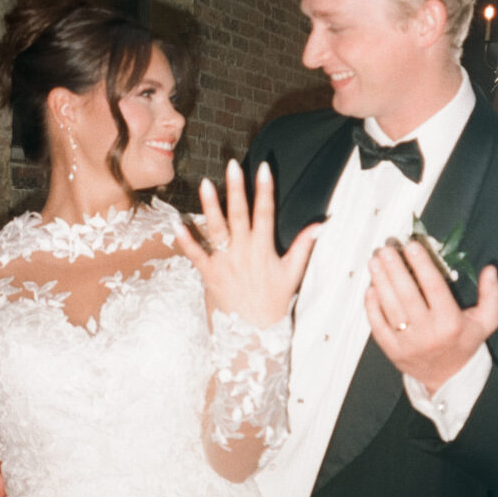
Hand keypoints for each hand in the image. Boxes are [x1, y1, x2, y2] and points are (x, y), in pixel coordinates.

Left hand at [175, 159, 319, 327]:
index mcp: (264, 249)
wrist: (254, 330)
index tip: (264, 168)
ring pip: (217, 229)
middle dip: (237, 189)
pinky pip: (196, 255)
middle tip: (232, 166)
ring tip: (206, 184)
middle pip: (240, 214)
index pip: (266, 213)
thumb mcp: (292, 272)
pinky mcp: (209, 273)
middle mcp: (244, 252)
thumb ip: (304, 246)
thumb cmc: (274, 300)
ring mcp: (225, 262)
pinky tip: (177, 223)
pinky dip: (186, 240)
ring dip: (210, 206)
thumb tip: (320, 224)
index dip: (265, 189)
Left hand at [365, 239, 497, 392]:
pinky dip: (372, 306)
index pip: (434, 288)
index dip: (422, 265)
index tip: (412, 246)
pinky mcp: (392, 351)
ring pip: (390, 308)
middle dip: (395, 269)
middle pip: (408, 295)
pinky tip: (371, 288)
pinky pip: (378, 325)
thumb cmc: (465, 343)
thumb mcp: (487, 321)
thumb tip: (490, 269)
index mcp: (451, 323)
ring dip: (381, 282)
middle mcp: (428, 333)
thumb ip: (492, 294)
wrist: (449, 377)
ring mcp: (407, 343)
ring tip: (375, 262)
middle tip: (386, 249)